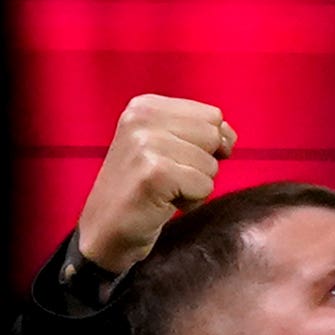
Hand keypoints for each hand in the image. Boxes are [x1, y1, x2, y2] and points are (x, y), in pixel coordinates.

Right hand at [75, 93, 231, 274]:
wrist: (105, 229)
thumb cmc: (143, 189)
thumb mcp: (168, 146)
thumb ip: (201, 132)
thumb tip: (229, 136)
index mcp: (146, 105)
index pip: (212, 115)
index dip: (208, 144)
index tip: (178, 160)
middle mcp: (142, 118)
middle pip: (214, 136)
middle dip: (202, 164)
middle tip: (168, 177)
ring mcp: (146, 144)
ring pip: (211, 164)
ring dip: (195, 186)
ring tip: (163, 190)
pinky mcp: (154, 173)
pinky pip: (204, 186)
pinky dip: (191, 201)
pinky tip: (162, 202)